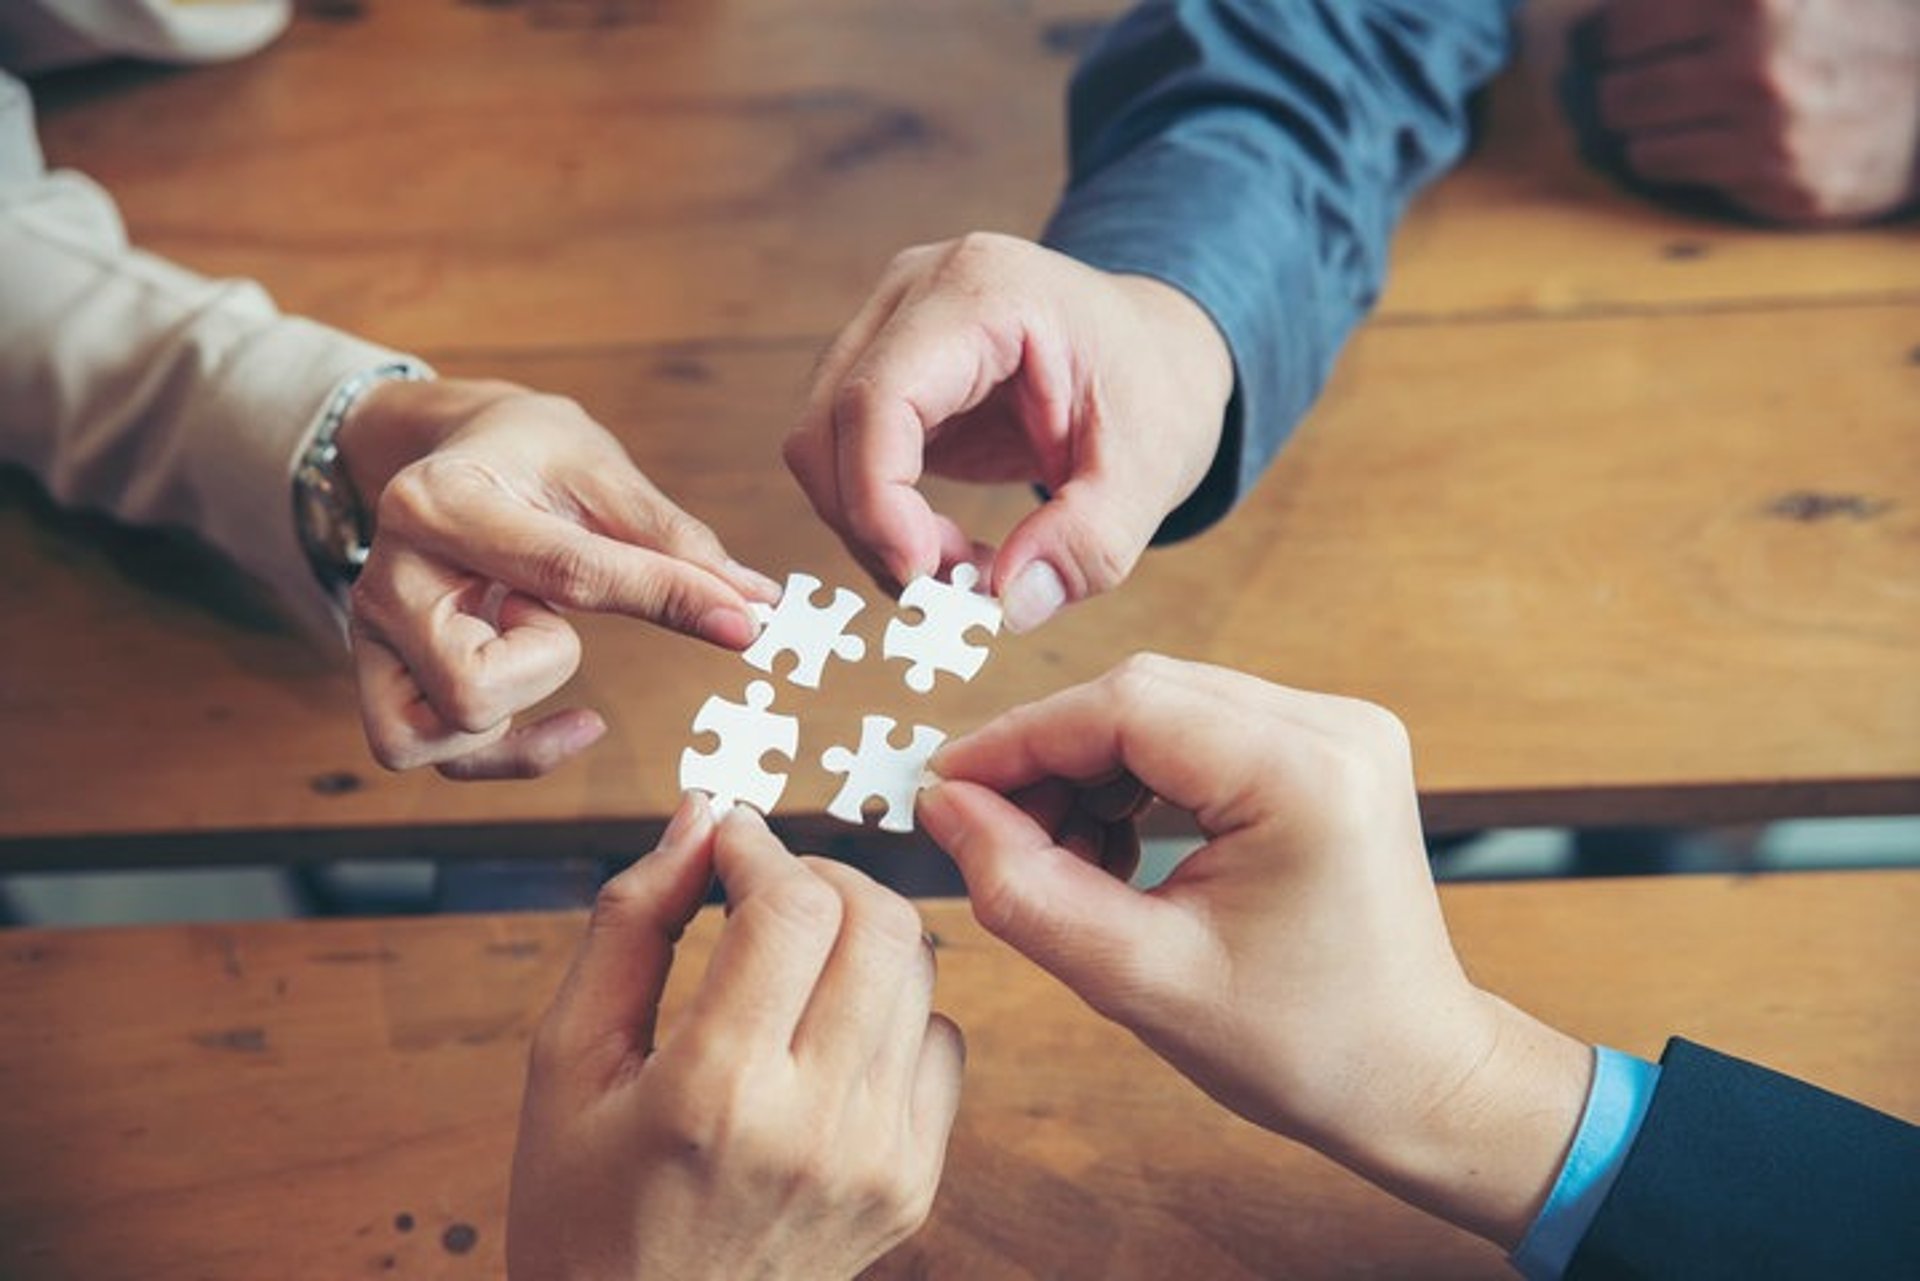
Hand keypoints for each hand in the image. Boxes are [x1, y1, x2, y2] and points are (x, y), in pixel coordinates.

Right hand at [338, 378, 779, 778]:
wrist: (451, 447)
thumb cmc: (528, 456)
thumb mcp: (602, 473)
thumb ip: (674, 541)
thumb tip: (755, 603)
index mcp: (440, 502)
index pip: (566, 573)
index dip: (667, 601)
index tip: (742, 623)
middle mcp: (388, 574)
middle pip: (474, 684)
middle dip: (547, 665)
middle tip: (549, 610)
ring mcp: (373, 634)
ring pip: (439, 734)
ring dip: (514, 711)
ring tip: (529, 639)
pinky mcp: (381, 676)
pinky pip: (430, 755)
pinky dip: (507, 754)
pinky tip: (566, 721)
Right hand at [507, 800, 965, 1280]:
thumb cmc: (586, 1212)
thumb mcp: (565, 1065)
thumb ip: (628, 926)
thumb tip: (697, 820)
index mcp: (714, 1093)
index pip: (790, 908)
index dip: (759, 847)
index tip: (727, 839)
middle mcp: (815, 1125)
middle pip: (882, 922)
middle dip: (822, 873)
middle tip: (764, 887)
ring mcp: (879, 1158)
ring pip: (920, 969)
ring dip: (858, 931)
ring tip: (791, 954)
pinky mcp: (914, 1180)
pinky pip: (941, 1039)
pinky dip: (893, 1009)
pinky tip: (827, 1031)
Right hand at [784, 233, 1233, 632]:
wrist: (1160, 350)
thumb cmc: (1158, 390)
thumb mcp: (1150, 471)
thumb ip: (1087, 543)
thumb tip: (1009, 606)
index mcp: (985, 292)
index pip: (879, 398)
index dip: (879, 500)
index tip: (921, 578)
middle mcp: (915, 292)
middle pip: (828, 424)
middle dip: (873, 527)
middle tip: (952, 591)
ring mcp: (890, 326)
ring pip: (822, 446)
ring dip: (873, 529)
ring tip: (963, 571)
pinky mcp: (885, 372)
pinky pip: (846, 457)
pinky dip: (881, 519)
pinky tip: (945, 548)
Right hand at [918, 655, 1589, 1248]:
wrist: (1416, 1077)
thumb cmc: (1304, 1048)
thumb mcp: (1139, 981)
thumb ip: (1026, 888)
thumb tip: (945, 806)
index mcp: (1305, 774)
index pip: (1124, 705)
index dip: (1018, 740)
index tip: (942, 787)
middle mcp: (1333, 725)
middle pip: (1140, 694)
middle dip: (1047, 757)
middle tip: (983, 832)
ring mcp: (1336, 728)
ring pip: (1162, 707)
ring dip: (1087, 769)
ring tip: (1054, 860)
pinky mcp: (1324, 748)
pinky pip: (1197, 730)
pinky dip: (1133, 777)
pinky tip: (1108, 849)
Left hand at [1589, 0, 1919, 223]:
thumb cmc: (1845, 24)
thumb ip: (1705, 1)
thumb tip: (1601, 22)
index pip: (1621, 28)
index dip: (1620, 37)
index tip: (1634, 42)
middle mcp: (1759, 62)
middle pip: (1616, 92)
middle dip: (1628, 88)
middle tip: (1655, 83)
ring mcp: (1770, 130)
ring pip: (1637, 145)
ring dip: (1653, 130)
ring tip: (1693, 112)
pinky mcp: (1780, 184)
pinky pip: (1677, 175)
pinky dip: (1685, 160)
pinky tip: (1724, 140)